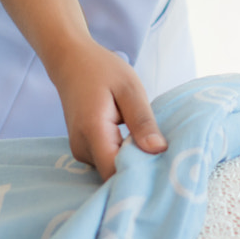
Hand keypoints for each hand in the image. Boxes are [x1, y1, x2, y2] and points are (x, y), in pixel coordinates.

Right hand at [47, 40, 165, 178]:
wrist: (70, 62)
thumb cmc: (102, 70)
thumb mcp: (130, 89)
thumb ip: (143, 121)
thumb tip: (159, 150)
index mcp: (93, 131)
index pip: (115, 172)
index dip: (139, 176)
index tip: (165, 172)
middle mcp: (82, 147)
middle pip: (114, 175)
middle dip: (140, 172)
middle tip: (168, 163)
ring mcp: (80, 151)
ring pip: (112, 170)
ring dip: (133, 164)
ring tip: (154, 151)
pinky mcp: (83, 150)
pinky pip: (107, 162)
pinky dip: (124, 157)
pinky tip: (139, 146)